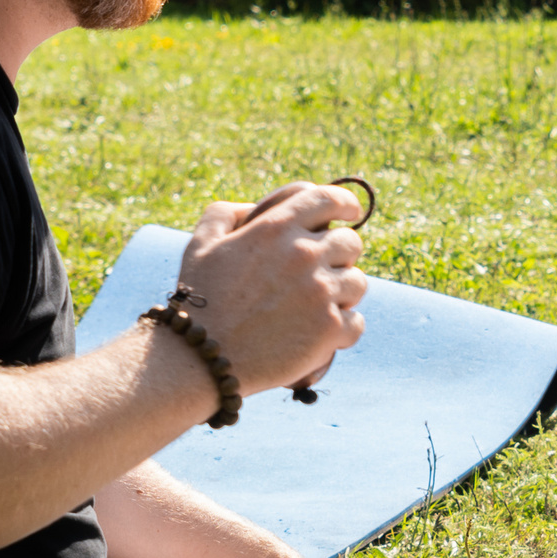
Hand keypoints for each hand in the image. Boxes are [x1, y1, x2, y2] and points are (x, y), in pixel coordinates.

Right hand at [175, 182, 368, 394]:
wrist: (200, 357)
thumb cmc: (199, 301)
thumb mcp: (201, 244)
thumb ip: (225, 214)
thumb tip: (252, 208)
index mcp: (277, 228)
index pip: (330, 199)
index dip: (345, 203)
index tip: (350, 212)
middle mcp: (304, 255)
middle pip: (351, 243)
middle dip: (341, 255)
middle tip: (324, 271)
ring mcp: (320, 292)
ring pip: (357, 283)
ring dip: (344, 293)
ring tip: (320, 306)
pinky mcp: (329, 329)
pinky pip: (356, 322)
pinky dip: (344, 329)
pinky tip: (325, 334)